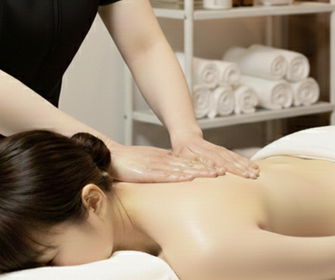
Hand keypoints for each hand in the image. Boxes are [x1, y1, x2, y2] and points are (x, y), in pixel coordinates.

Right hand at [107, 141, 222, 182]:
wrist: (111, 157)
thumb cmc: (129, 163)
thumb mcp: (150, 164)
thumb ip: (163, 168)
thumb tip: (175, 174)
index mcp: (165, 159)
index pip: (188, 161)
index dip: (204, 164)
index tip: (219, 168)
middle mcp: (164, 161)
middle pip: (189, 164)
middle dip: (207, 168)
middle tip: (223, 171)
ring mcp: (157, 165)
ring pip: (182, 168)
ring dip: (199, 171)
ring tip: (214, 174)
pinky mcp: (148, 172)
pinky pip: (166, 174)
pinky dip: (179, 176)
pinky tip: (190, 177)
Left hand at [171, 133, 258, 178]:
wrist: (186, 137)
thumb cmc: (182, 152)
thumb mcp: (182, 157)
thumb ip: (193, 164)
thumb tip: (209, 171)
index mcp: (204, 153)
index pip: (219, 161)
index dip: (229, 168)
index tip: (240, 175)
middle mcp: (215, 151)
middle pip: (230, 160)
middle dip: (242, 169)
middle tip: (252, 177)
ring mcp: (221, 150)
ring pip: (235, 158)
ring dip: (246, 165)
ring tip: (256, 173)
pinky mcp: (224, 151)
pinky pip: (236, 156)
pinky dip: (245, 161)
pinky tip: (254, 166)